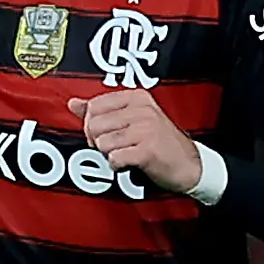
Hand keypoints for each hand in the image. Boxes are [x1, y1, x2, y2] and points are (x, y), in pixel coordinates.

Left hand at [67, 91, 201, 194]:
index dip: (93, 125)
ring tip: (128, 154)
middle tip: (118, 147)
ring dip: (110, 155)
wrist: (190, 165)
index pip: (94, 106)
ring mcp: (146, 129)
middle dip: (99, 142)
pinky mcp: (148, 150)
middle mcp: (142, 109)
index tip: (109, 133)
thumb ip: (101, 110)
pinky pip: (114, 159)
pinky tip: (131, 163)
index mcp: (137, 97)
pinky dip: (118, 166)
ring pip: (101, 143)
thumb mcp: (133, 119)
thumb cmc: (159, 143)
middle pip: (93, 126)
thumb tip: (72, 103)